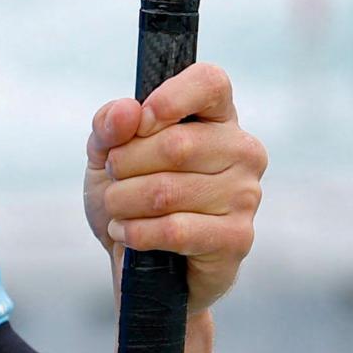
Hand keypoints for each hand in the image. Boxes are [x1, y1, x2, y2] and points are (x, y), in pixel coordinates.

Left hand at [82, 61, 264, 315]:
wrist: (141, 269)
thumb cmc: (132, 201)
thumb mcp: (106, 156)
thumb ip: (109, 126)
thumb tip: (127, 113)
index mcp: (217, 118)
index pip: (209, 82)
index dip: (169, 98)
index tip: (140, 122)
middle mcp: (243, 150)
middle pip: (176, 143)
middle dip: (125, 165)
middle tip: (115, 181)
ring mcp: (245, 195)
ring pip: (168, 190)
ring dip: (124, 202)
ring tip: (117, 210)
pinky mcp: (238, 238)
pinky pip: (176, 230)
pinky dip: (137, 233)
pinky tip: (127, 234)